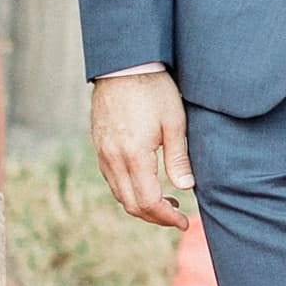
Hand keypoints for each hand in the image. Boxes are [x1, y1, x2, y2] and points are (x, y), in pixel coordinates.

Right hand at [90, 68, 193, 229]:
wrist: (123, 64)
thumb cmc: (153, 89)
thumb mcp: (174, 122)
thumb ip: (178, 158)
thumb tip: (186, 188)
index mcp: (134, 155)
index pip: (148, 201)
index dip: (166, 217)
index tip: (183, 221)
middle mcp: (113, 158)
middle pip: (131, 204)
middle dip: (154, 217)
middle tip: (177, 216)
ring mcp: (102, 152)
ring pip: (119, 194)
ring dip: (140, 205)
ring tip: (165, 201)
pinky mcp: (99, 145)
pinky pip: (111, 179)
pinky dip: (128, 190)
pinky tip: (145, 183)